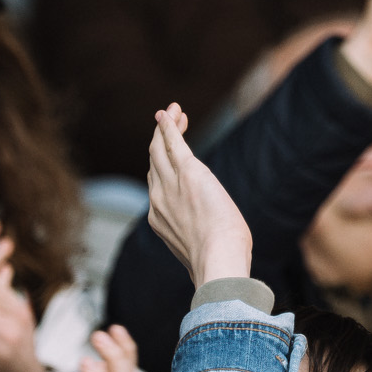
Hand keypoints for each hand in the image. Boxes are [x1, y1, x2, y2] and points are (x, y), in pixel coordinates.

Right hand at [145, 104, 251, 284]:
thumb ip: (198, 242)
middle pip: (154, 161)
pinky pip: (173, 143)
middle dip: (160, 139)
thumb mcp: (201, 250)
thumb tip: (213, 249)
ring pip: (160, 148)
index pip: (155, 184)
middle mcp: (158, 198)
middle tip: (170, 121)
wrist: (218, 259)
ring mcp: (169, 185)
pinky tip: (172, 113)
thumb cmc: (218, 261)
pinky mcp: (188, 173)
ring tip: (174, 111)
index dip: (161, 164)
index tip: (169, 153)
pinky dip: (170, 126)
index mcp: (158, 218)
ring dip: (166, 127)